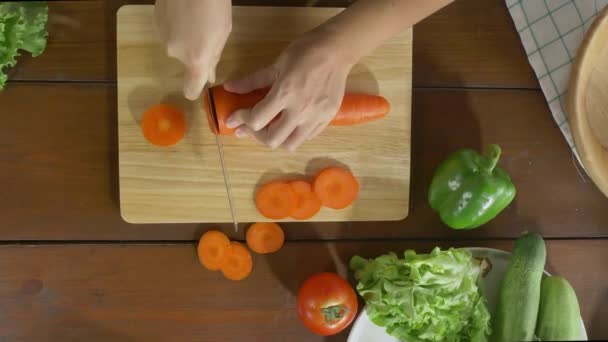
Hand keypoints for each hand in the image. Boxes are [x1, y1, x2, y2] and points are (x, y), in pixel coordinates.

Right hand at [155, 0, 231, 99]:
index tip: (200, 82)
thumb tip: (208, 77)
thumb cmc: (214, 3)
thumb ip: (213, 57)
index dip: (195, 89)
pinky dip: (176, 26)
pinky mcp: (155, 22)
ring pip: (177, 45)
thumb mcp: (222, 33)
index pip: (190, 90)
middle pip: (186, 62)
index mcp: (196, 59)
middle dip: (195, 52)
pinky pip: (168, 32)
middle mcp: (175, 53)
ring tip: (195, 17)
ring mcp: (162, 37)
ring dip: (186, 37)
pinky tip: (183, 10)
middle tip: (206, 31)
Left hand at [224, 32, 353, 150]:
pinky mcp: (327, 119)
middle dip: (255, 135)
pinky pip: (307, 137)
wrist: (336, 50)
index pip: (256, 119)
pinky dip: (294, 135)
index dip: (240, 120)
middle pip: (272, 139)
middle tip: (250, 126)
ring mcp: (316, 117)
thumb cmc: (304, 52)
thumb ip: (252, 81)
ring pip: (290, 144)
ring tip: (270, 129)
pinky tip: (289, 125)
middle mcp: (300, 110)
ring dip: (276, 139)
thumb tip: (229, 88)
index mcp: (285, 94)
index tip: (234, 119)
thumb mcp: (276, 65)